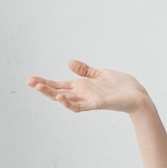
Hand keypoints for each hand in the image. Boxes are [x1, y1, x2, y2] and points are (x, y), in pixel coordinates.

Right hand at [26, 60, 149, 113]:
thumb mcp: (101, 74)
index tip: (30, 79)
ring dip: (52, 94)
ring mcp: (89, 100)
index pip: (60, 85)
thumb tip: (68, 62)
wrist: (138, 95)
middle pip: (59, 92)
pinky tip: (60, 97)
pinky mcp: (98, 103)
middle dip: (43, 88)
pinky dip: (69, 103)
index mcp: (83, 87)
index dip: (46, 82)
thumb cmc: (122, 86)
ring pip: (66, 100)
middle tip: (28, 82)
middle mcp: (83, 94)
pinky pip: (81, 105)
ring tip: (39, 87)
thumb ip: (85, 70)